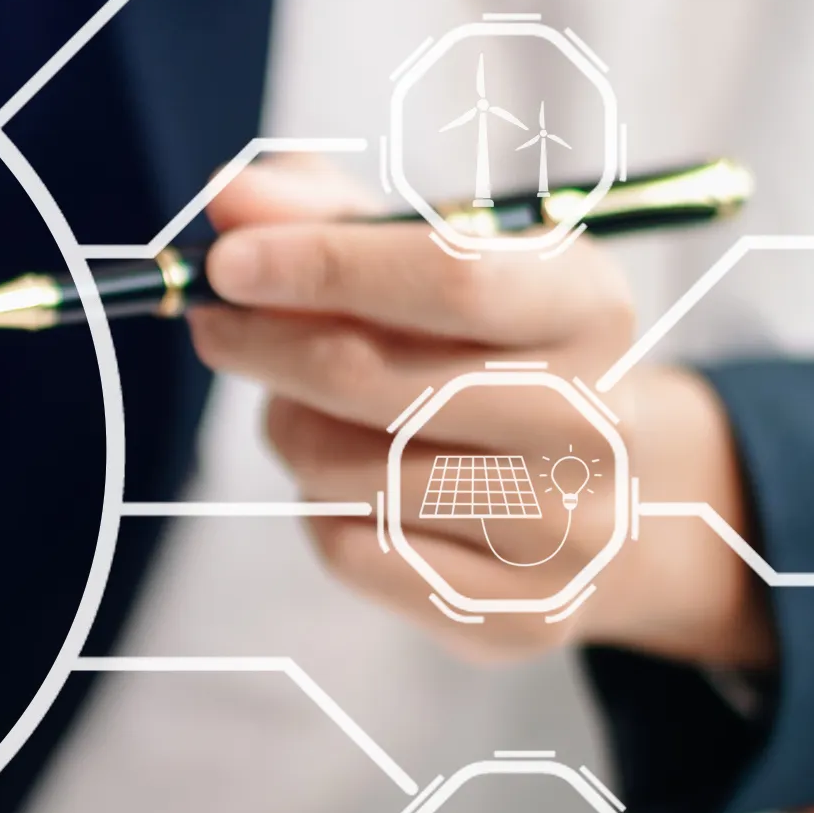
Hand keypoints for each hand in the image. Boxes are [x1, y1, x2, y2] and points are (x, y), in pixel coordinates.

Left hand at [184, 159, 778, 673]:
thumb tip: (233, 198)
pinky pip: (353, 553)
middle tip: (215, 327)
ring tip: (312, 416)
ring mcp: (572, 527)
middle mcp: (598, 416)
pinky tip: (354, 491)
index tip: (226, 262)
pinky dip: (320, 513)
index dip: (321, 262)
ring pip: (345, 473)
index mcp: (588, 303)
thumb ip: (327, 215)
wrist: (585, 493)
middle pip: (374, 378)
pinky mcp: (527, 614)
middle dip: (267, 347)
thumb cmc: (480, 351)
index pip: (449, 272)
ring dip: (293, 435)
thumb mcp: (425, 259)